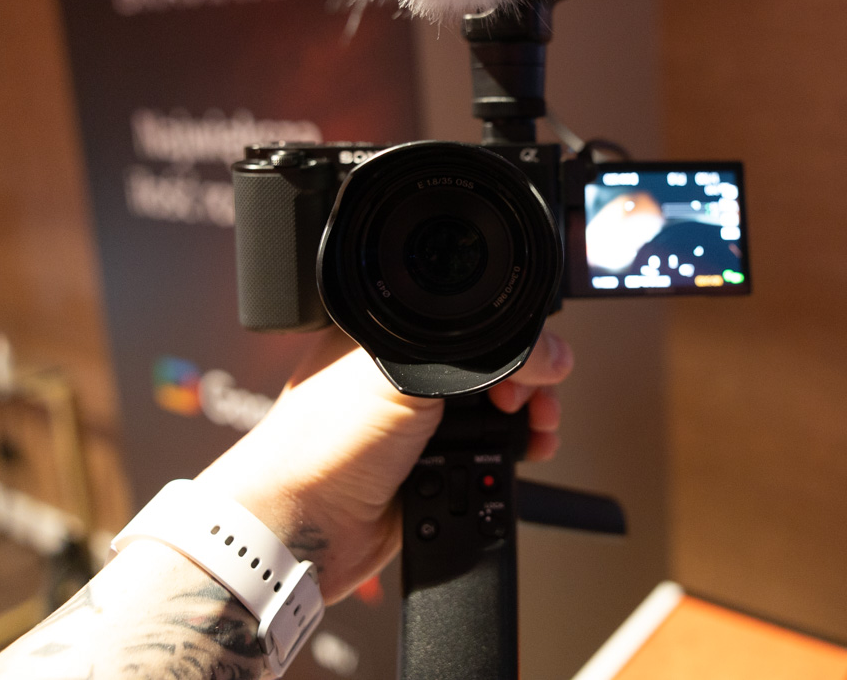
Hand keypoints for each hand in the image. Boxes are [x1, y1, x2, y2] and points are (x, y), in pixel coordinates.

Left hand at [195, 329, 572, 601]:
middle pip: (494, 363)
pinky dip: (514, 453)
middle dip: (528, 380)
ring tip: (538, 426)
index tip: (529, 359)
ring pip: (498, 409)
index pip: (471, 319)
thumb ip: (478, 357)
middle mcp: (408, 373)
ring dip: (529, 418)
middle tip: (531, 398)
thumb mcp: (406, 375)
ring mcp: (421, 421)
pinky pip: (491, 452)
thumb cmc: (321, 444)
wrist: (301, 528)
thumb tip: (544, 354)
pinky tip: (522, 452)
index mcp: (392, 333)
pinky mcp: (434, 465)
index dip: (509, 336)